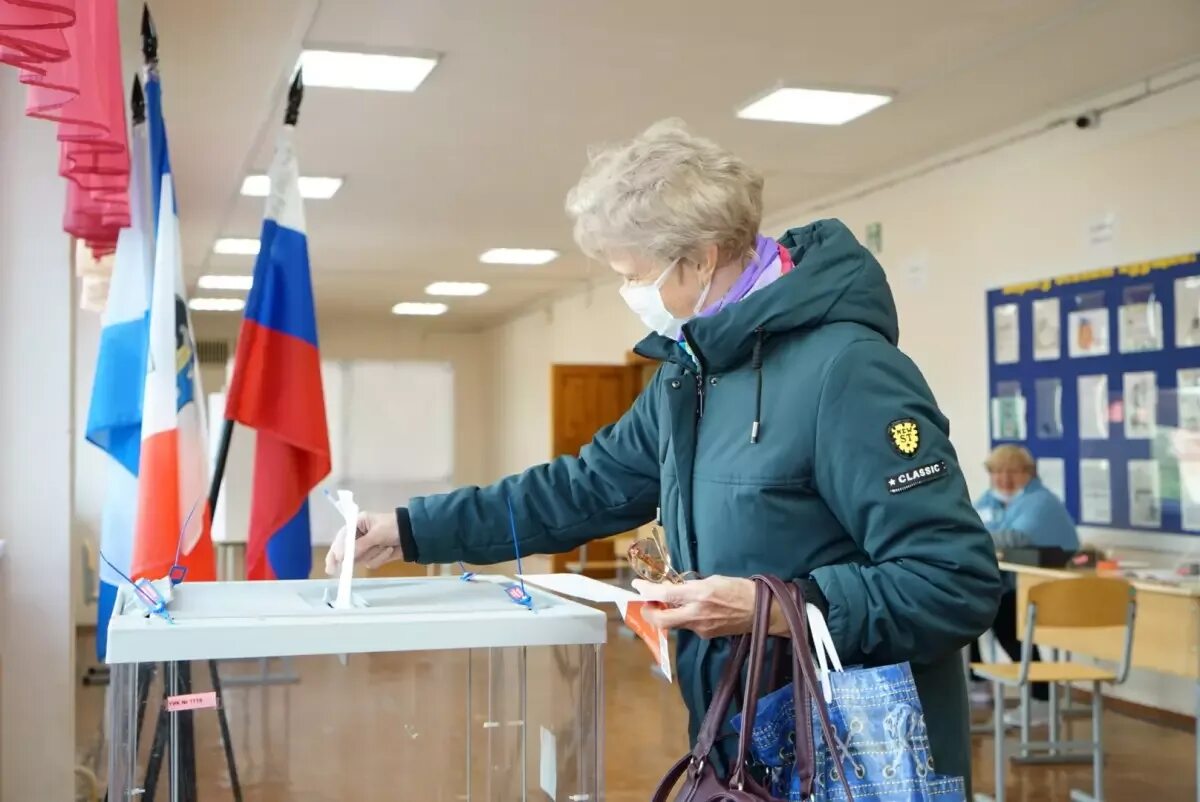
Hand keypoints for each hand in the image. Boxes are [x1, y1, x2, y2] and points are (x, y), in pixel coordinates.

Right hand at [324, 511, 400, 575]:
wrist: (413, 535)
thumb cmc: (393, 527)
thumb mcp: (376, 534)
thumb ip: (359, 546)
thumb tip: (342, 557)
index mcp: (357, 524)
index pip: (342, 537)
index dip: (337, 549)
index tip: (337, 559)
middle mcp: (359, 536)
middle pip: (346, 551)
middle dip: (348, 558)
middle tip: (335, 569)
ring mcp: (366, 547)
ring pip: (360, 559)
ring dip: (373, 554)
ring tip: (385, 546)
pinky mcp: (374, 556)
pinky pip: (371, 563)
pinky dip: (381, 558)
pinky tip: (389, 550)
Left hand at [632, 575, 761, 638]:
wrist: (761, 612)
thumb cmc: (739, 589)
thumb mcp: (713, 579)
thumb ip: (690, 585)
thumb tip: (671, 588)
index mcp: (699, 594)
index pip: (665, 593)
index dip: (647, 590)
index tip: (637, 586)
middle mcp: (697, 614)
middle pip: (661, 620)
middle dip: (648, 612)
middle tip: (646, 603)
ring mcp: (701, 628)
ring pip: (674, 623)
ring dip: (667, 614)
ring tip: (669, 602)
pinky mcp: (706, 635)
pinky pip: (687, 626)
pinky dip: (683, 617)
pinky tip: (690, 610)